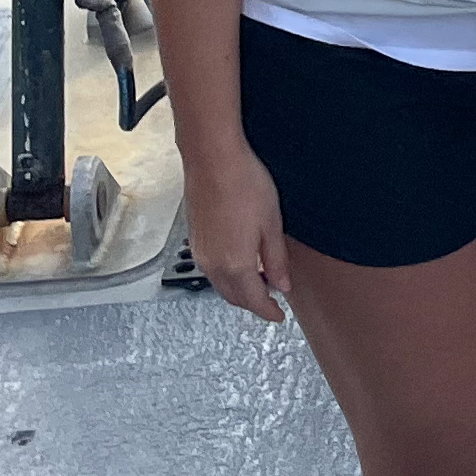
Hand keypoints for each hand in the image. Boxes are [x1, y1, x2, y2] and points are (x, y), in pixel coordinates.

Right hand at [180, 138, 293, 320]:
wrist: (212, 159)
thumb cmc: (245, 185)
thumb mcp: (272, 224)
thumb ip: (276, 260)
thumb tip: (281, 286)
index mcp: (236, 265)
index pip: (254, 301)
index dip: (268, 311)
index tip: (279, 317)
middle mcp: (213, 265)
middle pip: (234, 297)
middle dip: (253, 302)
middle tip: (271, 300)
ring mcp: (201, 252)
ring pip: (221, 285)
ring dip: (239, 290)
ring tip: (260, 281)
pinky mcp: (194, 239)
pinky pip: (211, 270)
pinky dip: (227, 276)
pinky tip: (240, 263)